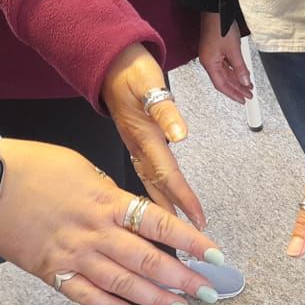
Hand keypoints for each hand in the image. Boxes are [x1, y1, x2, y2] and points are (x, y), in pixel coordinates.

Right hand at [0, 139, 223, 304]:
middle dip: (184, 280)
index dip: (192, 242)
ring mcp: (73, 255)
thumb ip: (112, 195)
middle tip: (210, 294)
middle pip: (148, 260)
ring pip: (123, 282)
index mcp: (107, 201)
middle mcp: (95, 231)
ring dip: (156, 300)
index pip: (160, 225)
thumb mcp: (82, 168)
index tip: (216, 256)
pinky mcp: (51, 272)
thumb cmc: (32, 166)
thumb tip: (136, 215)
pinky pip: (86, 296)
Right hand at [101, 43, 205, 228]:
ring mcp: (132, 149)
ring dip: (158, 213)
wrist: (106, 63)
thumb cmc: (130, 72)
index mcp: (144, 137)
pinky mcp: (130, 146)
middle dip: (172, 217)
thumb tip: (180, 134)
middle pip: (157, 189)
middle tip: (188, 241)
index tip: (197, 219)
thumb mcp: (148, 84)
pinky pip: (139, 180)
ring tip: (169, 238)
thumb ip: (165, 110)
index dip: (183, 198)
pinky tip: (149, 213)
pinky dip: (147, 199)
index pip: (168, 174)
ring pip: (147, 188)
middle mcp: (137, 148)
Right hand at [198, 12, 252, 103]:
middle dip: (237, 88)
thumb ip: (240, 68)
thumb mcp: (234, 50)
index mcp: (209, 63)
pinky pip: (225, 65)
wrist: (215, 9)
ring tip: (248, 85)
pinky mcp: (215, 49)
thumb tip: (244, 81)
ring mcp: (212, 55)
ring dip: (237, 80)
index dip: (232, 94)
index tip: (242, 100)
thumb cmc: (220, 26)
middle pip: (223, 80)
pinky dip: (234, 70)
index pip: (221, 85)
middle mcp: (209, 61)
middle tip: (248, 95)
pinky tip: (242, 74)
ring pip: (225, 73)